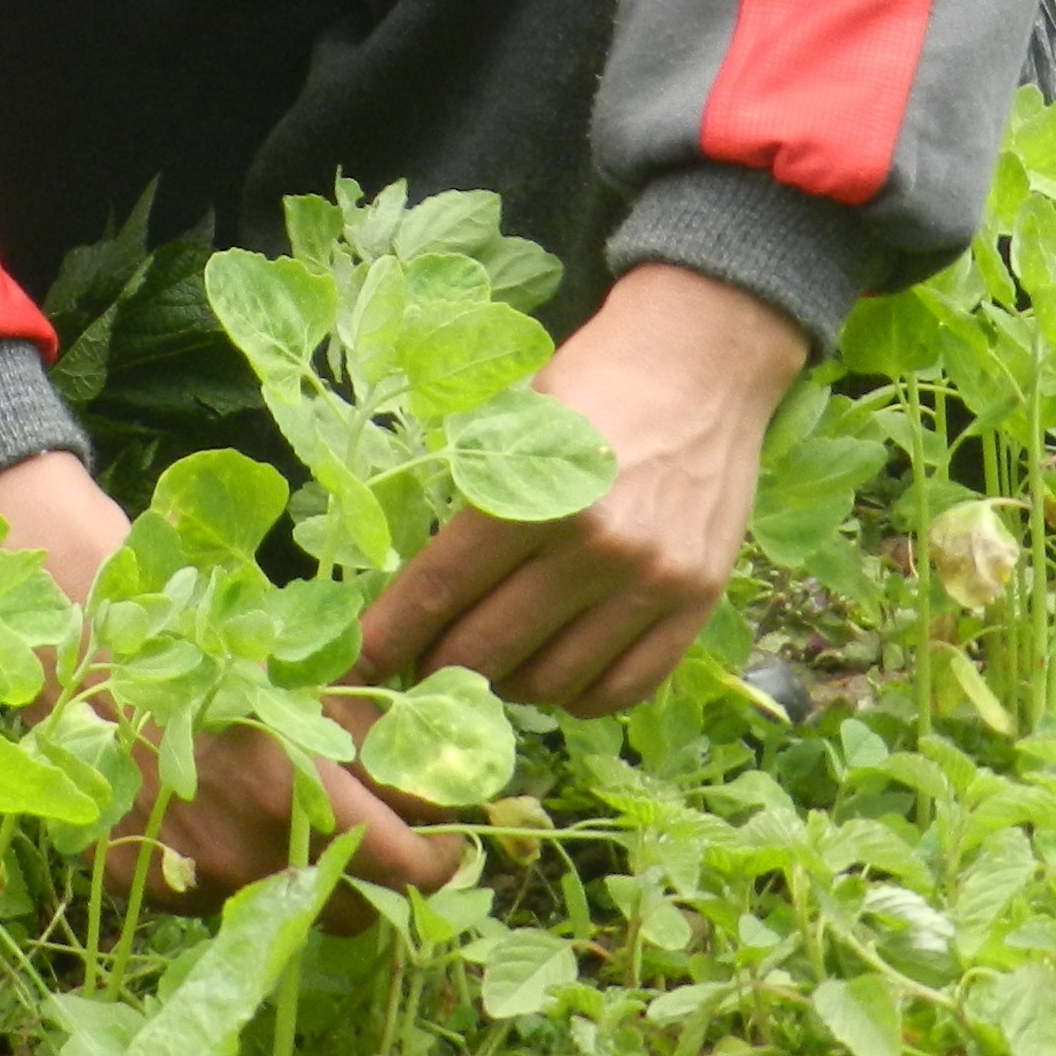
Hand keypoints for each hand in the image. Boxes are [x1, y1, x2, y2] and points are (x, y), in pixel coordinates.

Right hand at [0, 449, 464, 907]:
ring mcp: (188, 875)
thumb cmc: (189, 638)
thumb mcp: (287, 670)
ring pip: (275, 905)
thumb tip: (422, 768)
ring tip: (279, 820)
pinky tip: (204, 815)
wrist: (70, 641)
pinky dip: (217, 867)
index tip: (446, 848)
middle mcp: (247, 848)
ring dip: (292, 873)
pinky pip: (203, 895)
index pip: (402, 866)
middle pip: (350, 910)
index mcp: (294, 788)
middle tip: (370, 841)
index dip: (436, 861)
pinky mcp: (136, 881)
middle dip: (370, 880)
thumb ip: (356, 727)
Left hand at [353, 261, 807, 717]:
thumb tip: (412, 585)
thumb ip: (470, 499)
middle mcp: (595, 547)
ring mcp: (651, 582)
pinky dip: (577, 696)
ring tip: (486, 667)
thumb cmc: (590, 383)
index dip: (389, 635)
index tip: (355, 664)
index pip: (440, 588)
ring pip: (552, 680)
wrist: (700, 359)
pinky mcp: (696, 602)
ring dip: (505, 686)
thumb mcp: (512, 420)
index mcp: (533, 493)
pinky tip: (554, 675)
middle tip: (417, 666)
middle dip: (437, 666)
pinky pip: (623, 687)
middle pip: (488, 646)